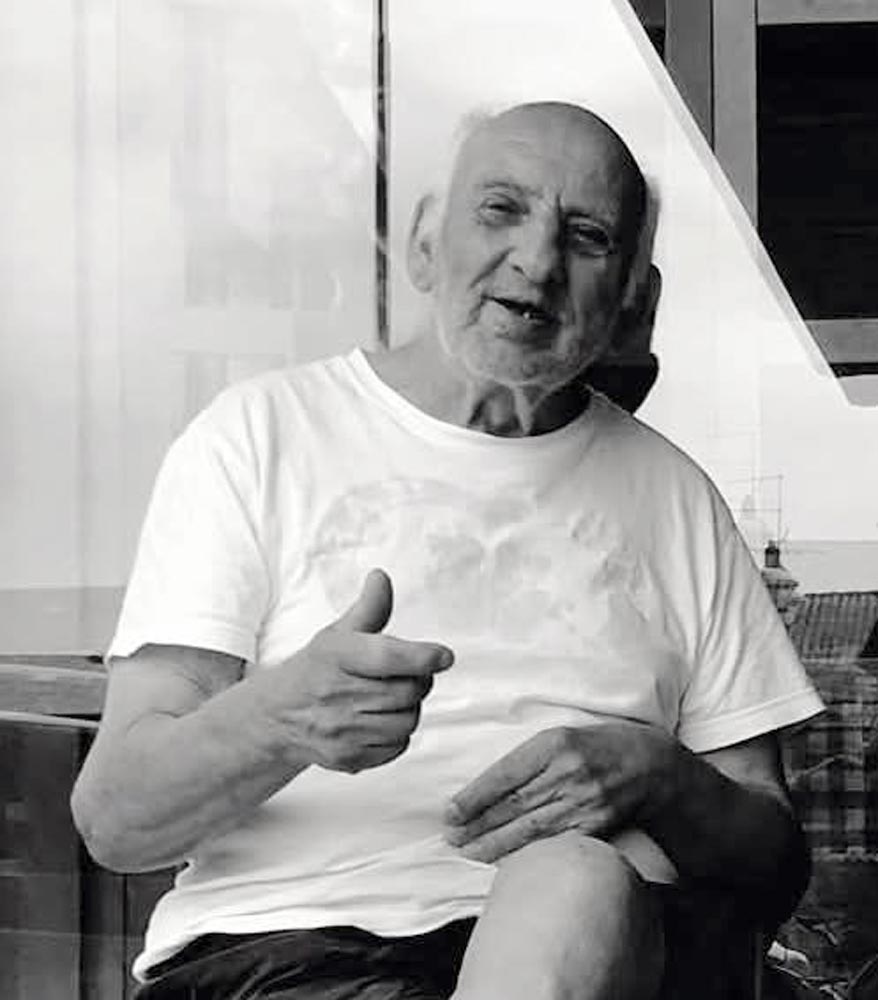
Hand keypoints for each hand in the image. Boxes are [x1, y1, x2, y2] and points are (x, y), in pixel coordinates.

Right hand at [268, 569, 453, 772]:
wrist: (277, 717)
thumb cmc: (317, 668)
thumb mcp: (337, 633)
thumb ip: (369, 608)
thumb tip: (381, 577)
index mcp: (335, 655)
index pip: (388, 657)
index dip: (422, 656)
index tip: (444, 656)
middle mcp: (335, 694)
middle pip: (408, 691)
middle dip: (419, 680)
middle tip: (412, 672)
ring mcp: (340, 731)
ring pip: (407, 721)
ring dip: (410, 707)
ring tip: (393, 696)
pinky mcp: (348, 759)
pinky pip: (398, 746)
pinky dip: (398, 733)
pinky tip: (380, 719)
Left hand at [443, 723, 671, 862]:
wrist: (653, 766)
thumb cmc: (599, 746)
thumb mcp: (561, 736)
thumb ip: (528, 759)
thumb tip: (485, 788)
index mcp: (555, 743)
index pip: (505, 775)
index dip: (474, 797)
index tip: (450, 812)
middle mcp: (569, 772)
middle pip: (513, 805)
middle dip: (477, 825)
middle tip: (450, 837)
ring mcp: (585, 802)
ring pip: (530, 830)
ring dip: (494, 844)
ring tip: (467, 852)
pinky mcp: (597, 827)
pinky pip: (554, 845)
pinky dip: (526, 854)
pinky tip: (505, 862)